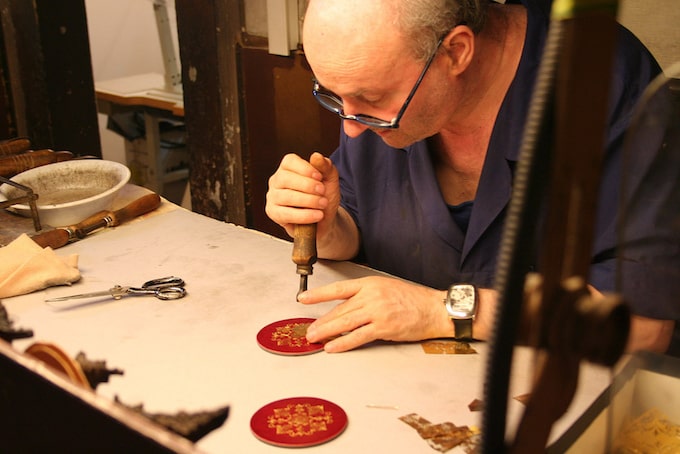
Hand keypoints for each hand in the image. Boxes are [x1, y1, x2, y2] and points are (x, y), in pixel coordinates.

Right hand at [265, 152, 340, 238]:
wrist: (325, 219)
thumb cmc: (324, 195)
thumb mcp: (330, 179)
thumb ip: (325, 166)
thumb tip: (316, 156)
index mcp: (288, 167)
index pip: (290, 161)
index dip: (305, 168)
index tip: (319, 177)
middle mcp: (276, 180)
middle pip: (285, 178)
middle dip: (307, 185)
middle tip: (322, 192)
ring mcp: (272, 197)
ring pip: (285, 196)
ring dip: (308, 201)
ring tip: (323, 204)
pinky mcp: (273, 213)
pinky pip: (285, 214)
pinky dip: (304, 215)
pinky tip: (317, 215)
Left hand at [299, 276, 452, 351]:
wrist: (434, 309)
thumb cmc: (413, 300)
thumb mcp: (386, 288)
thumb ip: (367, 296)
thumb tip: (345, 309)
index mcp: (371, 283)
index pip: (339, 288)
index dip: (319, 294)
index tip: (303, 299)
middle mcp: (372, 295)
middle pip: (340, 309)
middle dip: (321, 321)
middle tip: (308, 330)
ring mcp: (378, 311)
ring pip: (345, 323)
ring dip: (326, 332)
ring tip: (314, 338)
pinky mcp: (384, 327)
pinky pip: (358, 336)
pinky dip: (343, 343)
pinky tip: (332, 347)